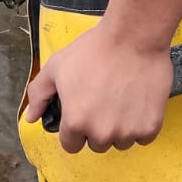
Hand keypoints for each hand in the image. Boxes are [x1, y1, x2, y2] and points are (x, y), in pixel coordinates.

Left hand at [24, 18, 173, 154]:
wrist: (133, 37)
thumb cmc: (93, 50)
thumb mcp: (56, 67)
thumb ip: (39, 94)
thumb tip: (31, 118)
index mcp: (75, 122)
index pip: (71, 145)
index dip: (74, 128)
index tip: (82, 111)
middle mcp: (101, 134)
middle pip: (97, 144)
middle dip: (97, 128)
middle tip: (103, 100)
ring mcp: (128, 132)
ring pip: (121, 142)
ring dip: (120, 128)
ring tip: (121, 99)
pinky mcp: (150, 127)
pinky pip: (143, 137)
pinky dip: (141, 124)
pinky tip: (137, 102)